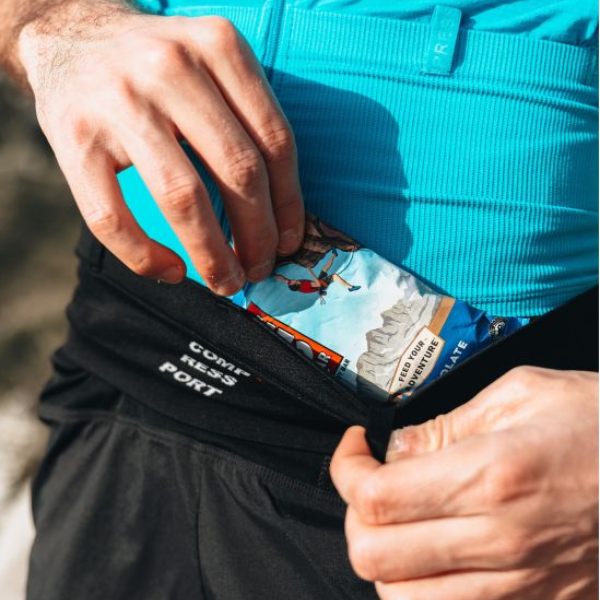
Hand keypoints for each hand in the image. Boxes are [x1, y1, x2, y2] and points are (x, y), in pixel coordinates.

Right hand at [17, 2, 303, 292]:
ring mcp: (119, 101)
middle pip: (238, 172)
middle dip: (259, 237)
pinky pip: (113, 218)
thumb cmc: (157, 67)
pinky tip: (172, 271)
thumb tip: (277, 219)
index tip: (289, 243)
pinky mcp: (74, 136)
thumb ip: (245, 122)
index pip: (276, 141)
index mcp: (219, 47)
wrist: (71, 34)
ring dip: (213, 255)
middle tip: (260, 270)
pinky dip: (147, 257)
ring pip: (183, 199)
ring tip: (226, 282)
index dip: (289, 205)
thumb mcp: (212, 66)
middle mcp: (172, 67)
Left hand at [331, 367, 598, 599]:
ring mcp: (520, 584)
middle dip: (354, 514)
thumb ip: (446, 423)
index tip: (356, 446)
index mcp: (491, 474)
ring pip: (403, 598)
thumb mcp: (521, 393)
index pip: (375, 496)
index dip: (345, 468)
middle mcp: (499, 539)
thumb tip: (396, 449)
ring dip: (383, 556)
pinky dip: (421, 588)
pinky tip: (430, 552)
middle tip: (370, 480)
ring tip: (398, 519)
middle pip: (374, 554)